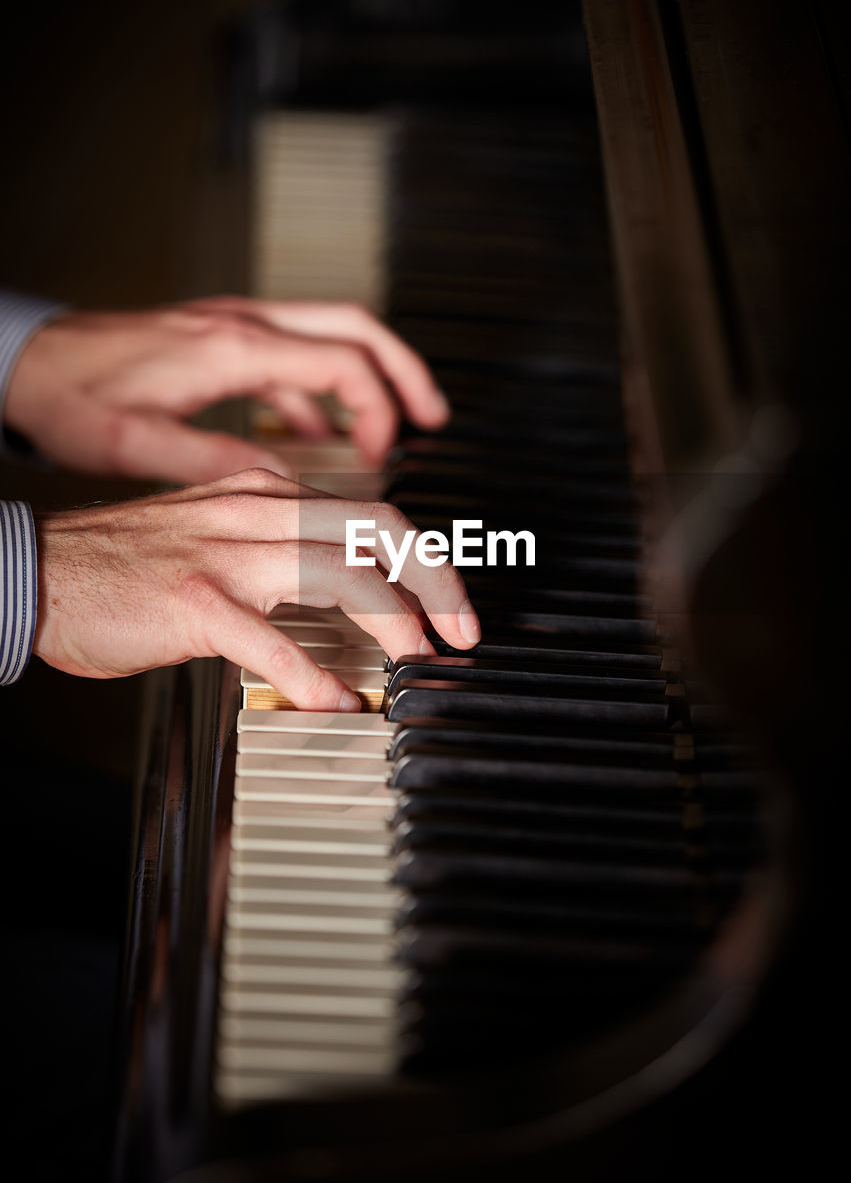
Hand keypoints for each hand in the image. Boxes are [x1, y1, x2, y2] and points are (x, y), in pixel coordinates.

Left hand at [5, 296, 448, 482]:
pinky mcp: (221, 343)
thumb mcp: (139, 443)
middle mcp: (243, 327)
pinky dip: (321, 392)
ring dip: (370, 377)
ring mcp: (234, 329)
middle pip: (357, 328)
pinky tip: (319, 435)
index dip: (381, 406)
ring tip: (395, 426)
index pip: (343, 362)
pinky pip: (294, 357)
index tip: (390, 450)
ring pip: (330, 335)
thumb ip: (218, 463)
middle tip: (434, 417)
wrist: (28, 360)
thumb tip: (284, 485)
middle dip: (405, 371)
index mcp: (234, 349)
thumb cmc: (70, 396)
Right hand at [33, 469, 480, 709]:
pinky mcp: (194, 600)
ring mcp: (226, 552)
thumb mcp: (216, 531)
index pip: (373, 513)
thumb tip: (343, 585)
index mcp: (266, 493)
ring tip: (415, 659)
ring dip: (395, 621)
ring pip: (343, 573)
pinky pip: (271, 640)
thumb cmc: (125, 563)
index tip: (449, 604)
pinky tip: (338, 702)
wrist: (40, 571)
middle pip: (379, 530)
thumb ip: (278, 547)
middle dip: (437, 582)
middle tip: (462, 631)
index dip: (426, 559)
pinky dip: (314, 676)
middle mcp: (257, 510)